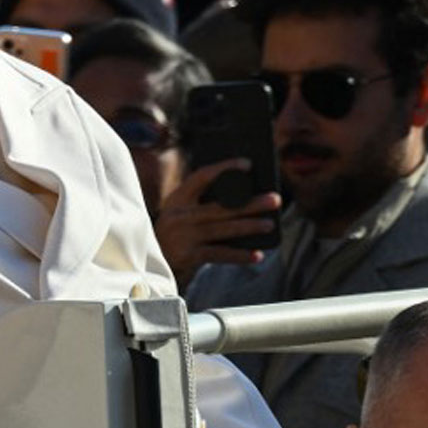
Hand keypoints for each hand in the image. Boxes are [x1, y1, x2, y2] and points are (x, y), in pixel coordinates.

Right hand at [155, 158, 279, 290]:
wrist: (153, 263)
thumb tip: (245, 199)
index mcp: (177, 199)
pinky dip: (240, 255)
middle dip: (250, 203)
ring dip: (250, 226)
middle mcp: (179, 215)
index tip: (247, 164)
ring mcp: (184, 236)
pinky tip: (257, 254)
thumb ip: (202, 205)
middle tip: (274, 199)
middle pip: (220, 206)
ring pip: (223, 229)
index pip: (202, 176)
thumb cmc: (177, 234)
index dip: (225, 168)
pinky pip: (220, 254)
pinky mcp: (188, 255)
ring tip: (270, 224)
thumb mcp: (181, 214)